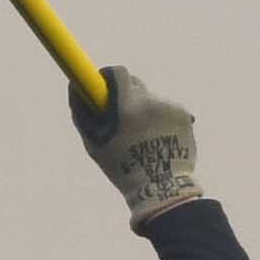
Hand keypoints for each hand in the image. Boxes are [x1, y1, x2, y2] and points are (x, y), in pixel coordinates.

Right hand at [70, 65, 205, 223]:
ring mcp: (170, 107)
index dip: (109, 76)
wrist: (162, 186)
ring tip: (143, 139)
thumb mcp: (95, 142)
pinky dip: (161, 120)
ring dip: (145, 111)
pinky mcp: (185, 114)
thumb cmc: (122, 168)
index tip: (103, 83)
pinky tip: (158, 140)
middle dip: (126, 95)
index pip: (118, 73)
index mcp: (128, 106)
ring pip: (151, 99)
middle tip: (121, 116)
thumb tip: (74, 86)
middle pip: (135, 83)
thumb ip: (83, 112)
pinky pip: (167, 109)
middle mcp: (152, 101)